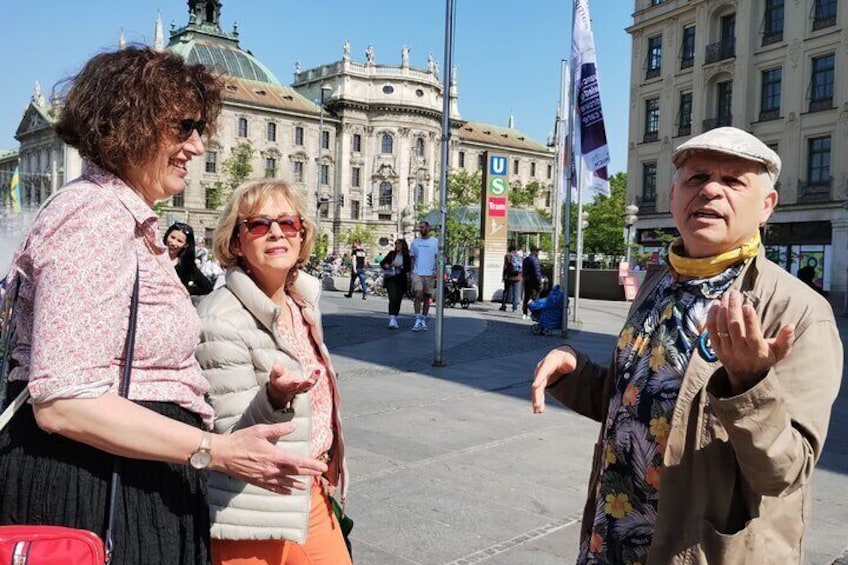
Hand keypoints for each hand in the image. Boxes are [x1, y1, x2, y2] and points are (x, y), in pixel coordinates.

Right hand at [213, 422, 327, 494]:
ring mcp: (264, 477)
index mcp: (274, 456)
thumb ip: (278, 429)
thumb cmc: (240, 440)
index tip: (322, 467)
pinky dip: (282, 490)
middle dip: (308, 473)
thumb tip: (293, 426)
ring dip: (297, 484)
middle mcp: (271, 469)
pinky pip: (273, 488)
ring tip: (306, 486)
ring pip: (285, 483)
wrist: (222, 454)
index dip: (311, 465)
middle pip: (294, 473)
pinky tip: (288, 492)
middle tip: (320, 474)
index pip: (298, 462)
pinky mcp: (256, 482)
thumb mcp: (260, 430)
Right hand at [267, 364, 319, 409]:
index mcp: (286, 386)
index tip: (296, 382)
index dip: (293, 384)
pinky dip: (316, 376)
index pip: (290, 386)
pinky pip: (313, 380)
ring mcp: (302, 387)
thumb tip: (277, 366)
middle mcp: (295, 388)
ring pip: (309, 385)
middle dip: (306, 385)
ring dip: (314, 379)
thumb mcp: (275, 375)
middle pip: (302, 388)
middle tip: (311, 381)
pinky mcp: (307, 383)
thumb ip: (277, 371)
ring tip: (317, 371)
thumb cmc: (278, 378)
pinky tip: (318, 370)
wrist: (282, 386)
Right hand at [531, 345, 577, 413]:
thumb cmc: (566, 359)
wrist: (561, 359)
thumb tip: (569, 366)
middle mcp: (541, 369)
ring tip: (538, 411)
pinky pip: (538, 393)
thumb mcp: (570, 359)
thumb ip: (569, 363)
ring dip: (537, 400)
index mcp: (549, 361)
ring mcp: (540, 376)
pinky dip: (538, 401)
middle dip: (537, 394)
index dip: (539, 378)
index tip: (535, 386)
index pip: (543, 370)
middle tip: (538, 405)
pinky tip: (538, 410)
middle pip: (538, 383)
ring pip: (537, 390)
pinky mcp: (541, 384)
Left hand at [706, 289, 793, 394]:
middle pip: (734, 327)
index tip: (747, 306)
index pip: (752, 335)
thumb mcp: (779, 352)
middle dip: (734, 308)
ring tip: (726, 296)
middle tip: (735, 293)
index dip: (749, 320)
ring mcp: (726, 349)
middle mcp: (740, 351)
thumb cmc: (765, 358)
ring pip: (722, 327)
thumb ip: (785, 339)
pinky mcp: (716, 347)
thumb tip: (791, 325)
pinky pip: (711, 330)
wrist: (745, 375)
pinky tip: (715, 304)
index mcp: (757, 351)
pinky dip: (711, 316)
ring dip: (722, 309)